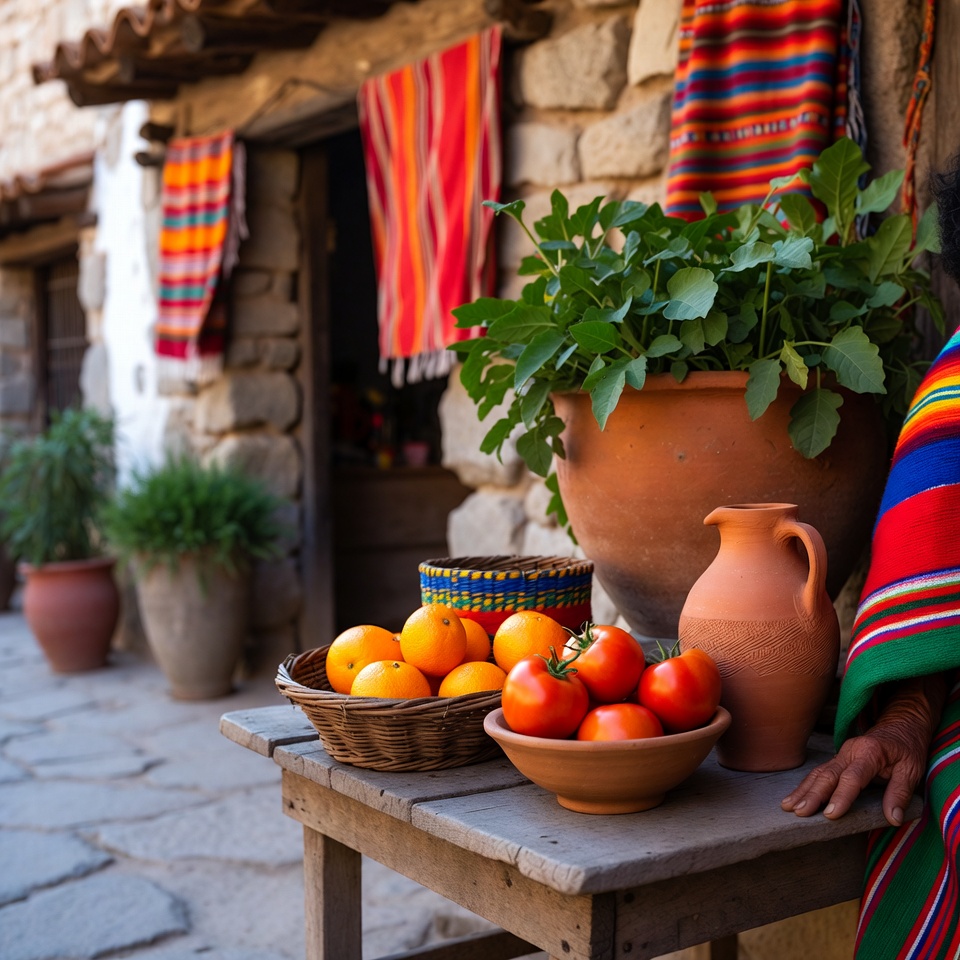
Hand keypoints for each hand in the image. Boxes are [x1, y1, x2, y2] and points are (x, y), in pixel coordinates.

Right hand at [781, 674, 946, 826]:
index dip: (841, 796)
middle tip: (799, 812)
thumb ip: (900, 793)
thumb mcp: (912, 770)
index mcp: (869, 753)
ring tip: (788, 806)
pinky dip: (805, 786)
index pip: (852, 777)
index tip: (830, 814)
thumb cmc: (906, 750)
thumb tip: (893, 818)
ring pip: (818, 773)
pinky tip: (794, 798)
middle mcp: (849, 752)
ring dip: (803, 790)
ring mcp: (840, 755)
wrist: (898, 727)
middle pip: (827, 775)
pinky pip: (818, 773)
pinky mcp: (836, 760)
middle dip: (812, 794)